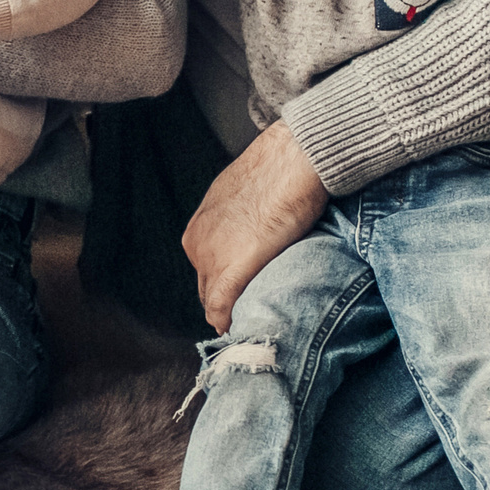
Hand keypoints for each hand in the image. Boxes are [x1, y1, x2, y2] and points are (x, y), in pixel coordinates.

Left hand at [182, 121, 331, 331]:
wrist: (293, 161)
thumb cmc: (278, 171)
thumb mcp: (246, 197)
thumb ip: (241, 222)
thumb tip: (252, 235)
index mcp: (199, 227)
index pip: (206, 270)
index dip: (223, 286)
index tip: (241, 296)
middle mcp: (197, 244)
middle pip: (206, 287)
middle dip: (225, 300)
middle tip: (246, 312)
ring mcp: (209, 258)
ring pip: (213, 298)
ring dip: (229, 310)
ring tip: (251, 319)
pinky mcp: (228, 270)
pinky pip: (219, 308)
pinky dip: (226, 321)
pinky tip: (236, 328)